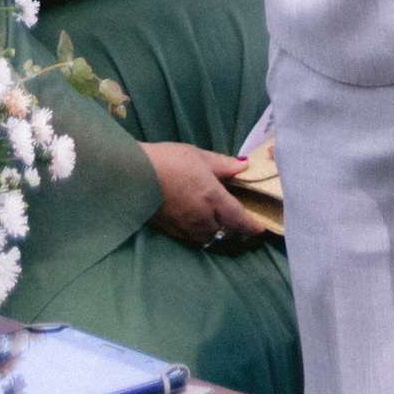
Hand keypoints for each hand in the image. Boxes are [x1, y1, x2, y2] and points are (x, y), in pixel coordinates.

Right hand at [146, 142, 265, 250]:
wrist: (133, 176)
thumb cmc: (168, 160)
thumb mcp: (198, 155)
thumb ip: (223, 164)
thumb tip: (243, 165)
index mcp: (214, 199)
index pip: (240, 220)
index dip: (252, 226)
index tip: (260, 228)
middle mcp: (202, 219)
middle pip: (225, 232)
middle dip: (234, 229)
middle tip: (238, 220)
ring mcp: (185, 228)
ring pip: (208, 238)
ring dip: (216, 232)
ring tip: (218, 222)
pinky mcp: (170, 232)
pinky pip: (192, 238)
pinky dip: (199, 233)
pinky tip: (197, 223)